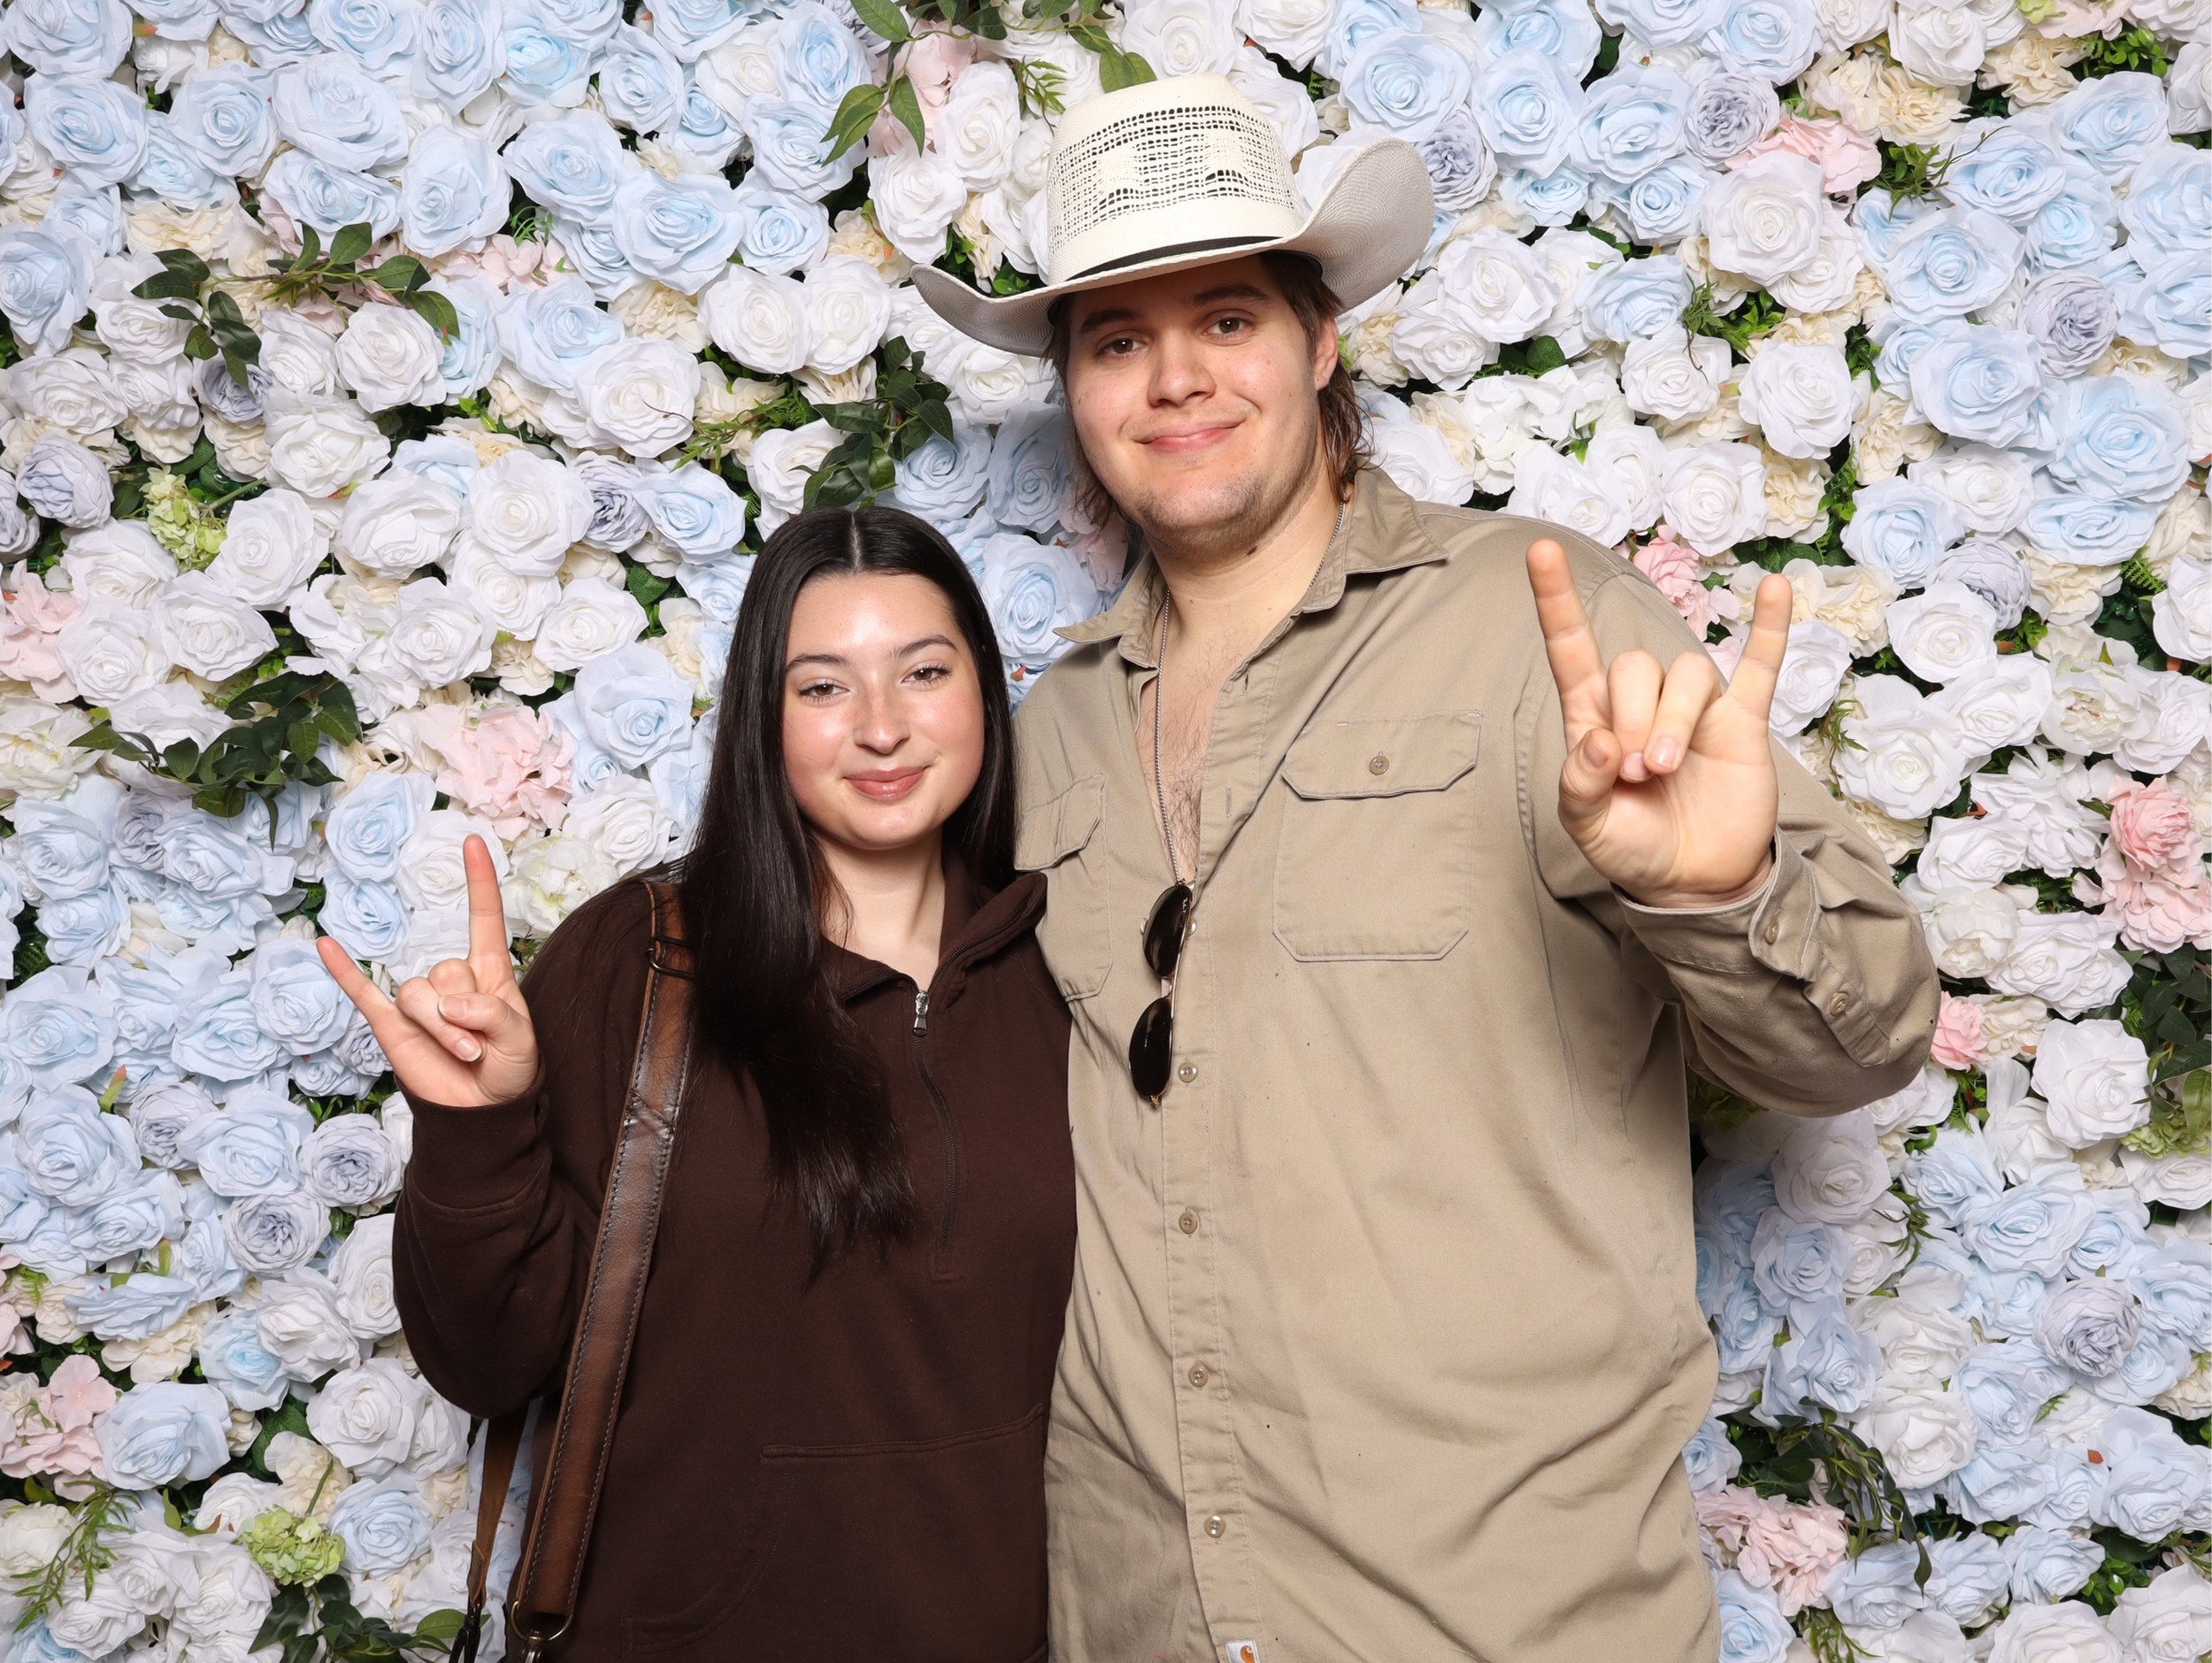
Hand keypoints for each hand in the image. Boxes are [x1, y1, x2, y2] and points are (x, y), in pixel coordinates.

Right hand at [313, 833, 538, 1107]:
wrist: (481, 1113)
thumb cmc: (509, 1072)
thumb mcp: (522, 1042)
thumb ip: (494, 1013)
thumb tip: (449, 1003)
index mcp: (489, 973)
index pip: (483, 918)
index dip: (479, 881)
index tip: (472, 841)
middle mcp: (452, 980)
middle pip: (448, 971)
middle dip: (466, 1014)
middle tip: (481, 1048)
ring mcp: (420, 1002)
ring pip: (419, 994)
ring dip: (442, 1029)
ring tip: (463, 1054)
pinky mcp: (391, 1025)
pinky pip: (363, 992)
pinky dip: (343, 971)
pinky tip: (324, 946)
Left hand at [1527, 538, 1792, 908]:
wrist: (1694, 881)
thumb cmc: (1633, 847)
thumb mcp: (1588, 827)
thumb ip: (1581, 785)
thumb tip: (1599, 741)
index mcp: (1594, 719)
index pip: (1571, 648)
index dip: (1556, 600)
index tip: (1541, 550)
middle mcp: (1642, 703)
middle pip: (1636, 665)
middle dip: (1635, 717)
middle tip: (1639, 772)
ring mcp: (1695, 709)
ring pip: (1688, 673)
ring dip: (1675, 718)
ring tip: (1666, 768)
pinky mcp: (1742, 723)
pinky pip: (1759, 665)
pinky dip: (1769, 628)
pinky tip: (1776, 588)